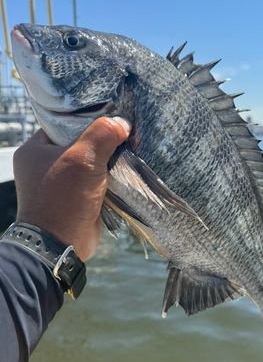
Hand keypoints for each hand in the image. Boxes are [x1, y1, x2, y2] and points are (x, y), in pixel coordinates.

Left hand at [13, 117, 130, 260]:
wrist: (61, 246)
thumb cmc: (63, 199)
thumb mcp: (83, 159)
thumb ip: (103, 135)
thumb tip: (123, 123)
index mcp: (35, 149)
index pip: (64, 124)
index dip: (88, 118)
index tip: (112, 116)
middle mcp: (45, 164)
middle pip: (80, 142)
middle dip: (103, 141)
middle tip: (124, 133)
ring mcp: (61, 183)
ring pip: (91, 162)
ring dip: (109, 160)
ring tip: (129, 150)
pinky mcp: (77, 198)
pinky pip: (96, 180)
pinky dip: (110, 177)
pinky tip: (126, 170)